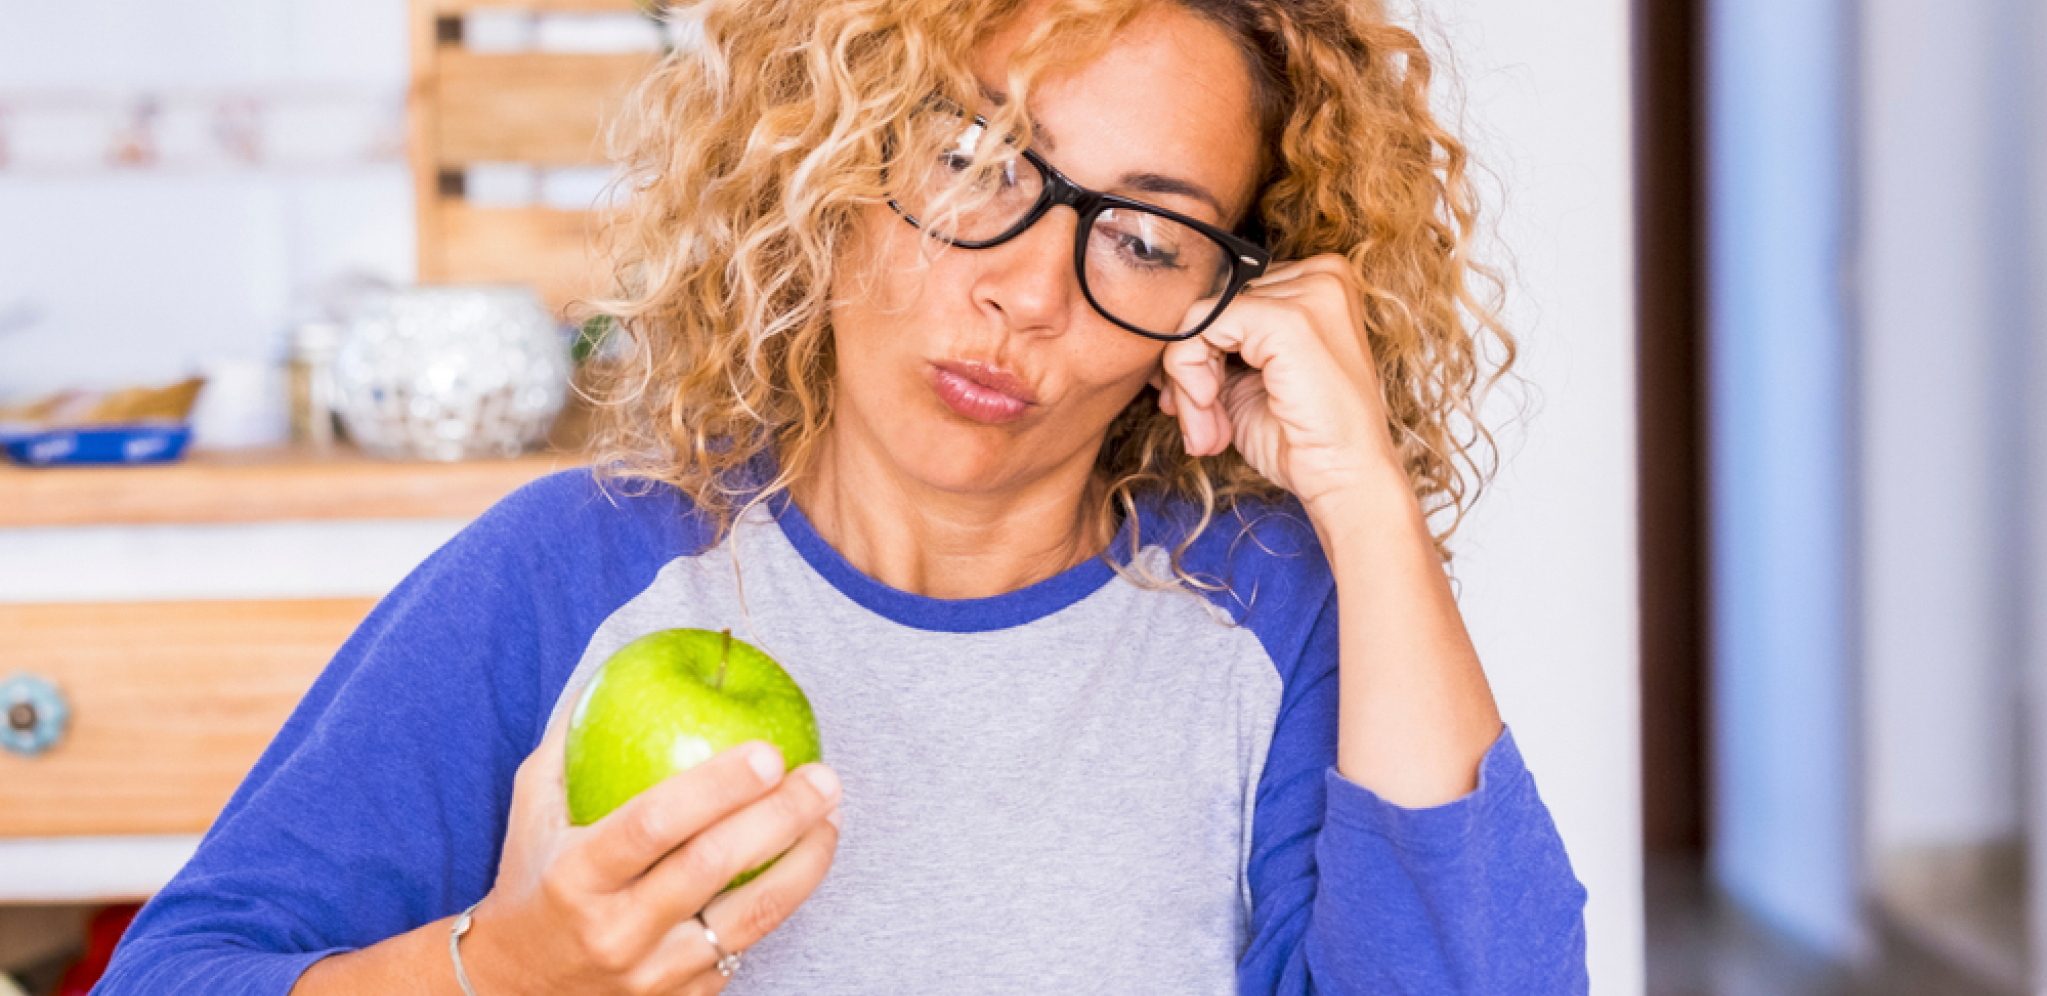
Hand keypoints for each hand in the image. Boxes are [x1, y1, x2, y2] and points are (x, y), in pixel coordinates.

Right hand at [464, 701, 842, 993]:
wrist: (516, 986)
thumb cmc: (534, 875)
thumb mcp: (533, 805)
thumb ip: (570, 738)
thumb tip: (615, 660)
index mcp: (576, 877)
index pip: (654, 825)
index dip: (717, 788)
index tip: (769, 751)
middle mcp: (614, 931)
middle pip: (713, 868)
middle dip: (781, 818)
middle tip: (823, 778)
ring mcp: (652, 975)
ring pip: (748, 919)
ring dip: (804, 865)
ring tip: (831, 818)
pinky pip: (747, 946)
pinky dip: (786, 901)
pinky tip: (808, 860)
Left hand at [1151, 255, 1402, 516]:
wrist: (1345, 480)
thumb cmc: (1303, 438)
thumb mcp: (1249, 377)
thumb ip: (1216, 346)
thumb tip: (1161, 334)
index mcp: (1318, 282)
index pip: (1230, 296)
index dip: (1204, 350)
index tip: (1197, 402)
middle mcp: (1320, 275)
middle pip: (1214, 303)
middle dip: (1192, 368)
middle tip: (1202, 423)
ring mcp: (1307, 293)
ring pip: (1200, 316)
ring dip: (1187, 382)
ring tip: (1207, 429)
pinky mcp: (1286, 320)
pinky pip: (1199, 328)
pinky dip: (1188, 374)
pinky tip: (1210, 411)